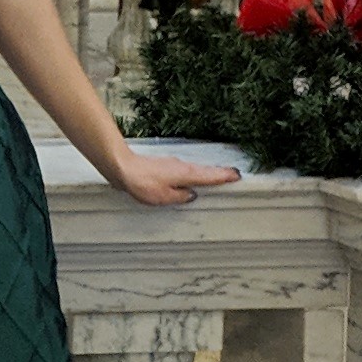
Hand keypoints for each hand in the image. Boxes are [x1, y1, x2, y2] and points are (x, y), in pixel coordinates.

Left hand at [104, 148, 241, 205]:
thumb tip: (191, 195)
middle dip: (220, 173)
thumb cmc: (142, 182)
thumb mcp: (164, 197)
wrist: (124, 168)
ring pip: (195, 170)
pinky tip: (192, 180)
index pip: (210, 176)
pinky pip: (185, 171)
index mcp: (186, 174)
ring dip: (207, 173)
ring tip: (218, 178)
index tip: (237, 176)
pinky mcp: (165, 166)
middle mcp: (182, 166)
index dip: (224, 176)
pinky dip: (194, 174)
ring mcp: (174, 165)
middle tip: (233, 175)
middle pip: (205, 171)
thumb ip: (180, 197)